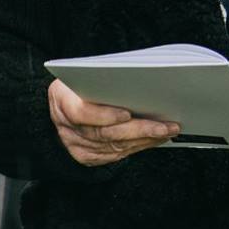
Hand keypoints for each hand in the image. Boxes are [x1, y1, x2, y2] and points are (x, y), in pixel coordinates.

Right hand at [48, 79, 179, 165]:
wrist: (61, 103)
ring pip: (113, 146)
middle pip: (104, 133)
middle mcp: (66, 126)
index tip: (128, 113)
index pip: (81, 112)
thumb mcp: (84, 73)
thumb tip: (140, 78)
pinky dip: (137, 147)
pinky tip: (154, 139)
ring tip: (167, 131)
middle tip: (165, 126)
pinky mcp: (86, 156)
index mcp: (62, 100)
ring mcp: (74, 144)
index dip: (104, 115)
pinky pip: (114, 155)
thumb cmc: (79, 83)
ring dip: (145, 140)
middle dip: (139, 130)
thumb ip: (104, 77)